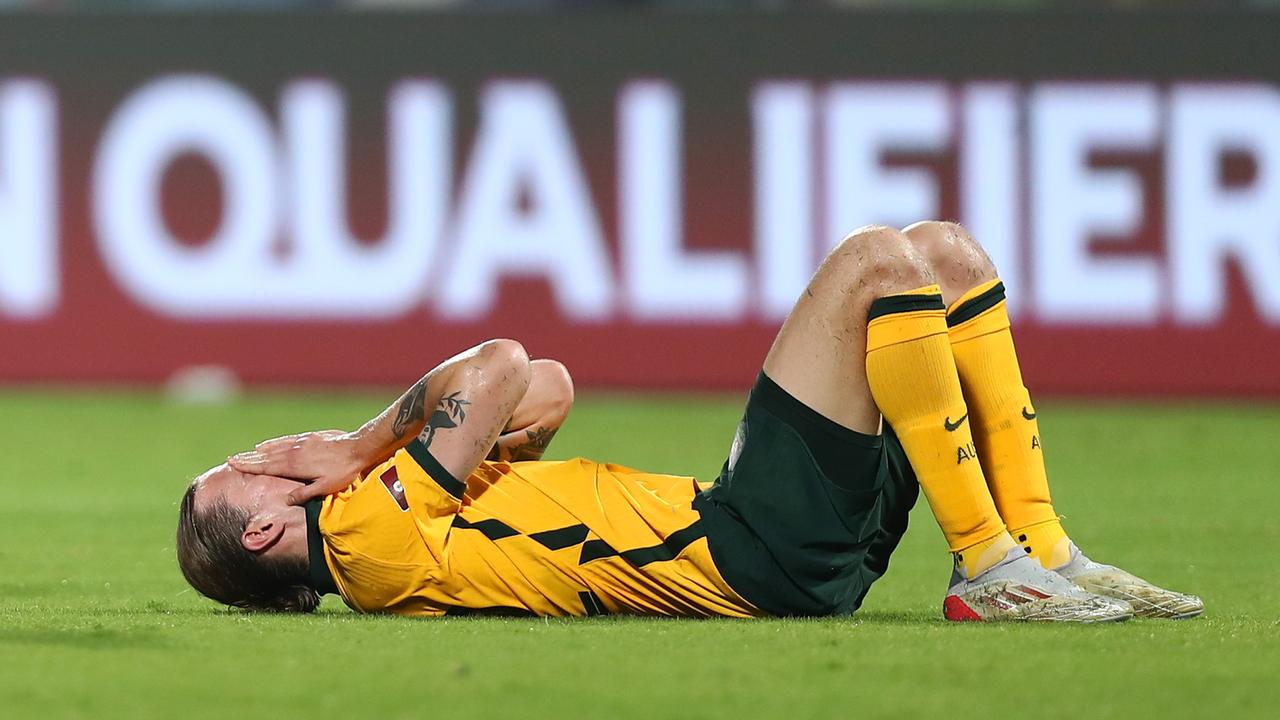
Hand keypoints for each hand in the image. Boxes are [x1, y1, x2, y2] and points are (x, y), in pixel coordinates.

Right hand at [228, 430, 365, 505]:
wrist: (358, 447)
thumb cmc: (343, 471)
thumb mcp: (325, 487)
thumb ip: (304, 494)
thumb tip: (286, 501)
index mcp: (295, 465)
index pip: (266, 466)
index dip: (249, 466)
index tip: (233, 464)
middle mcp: (294, 452)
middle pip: (266, 456)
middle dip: (248, 458)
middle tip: (231, 459)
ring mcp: (301, 443)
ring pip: (274, 447)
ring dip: (258, 451)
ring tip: (244, 453)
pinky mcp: (308, 437)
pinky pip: (285, 440)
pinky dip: (273, 443)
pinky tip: (266, 444)